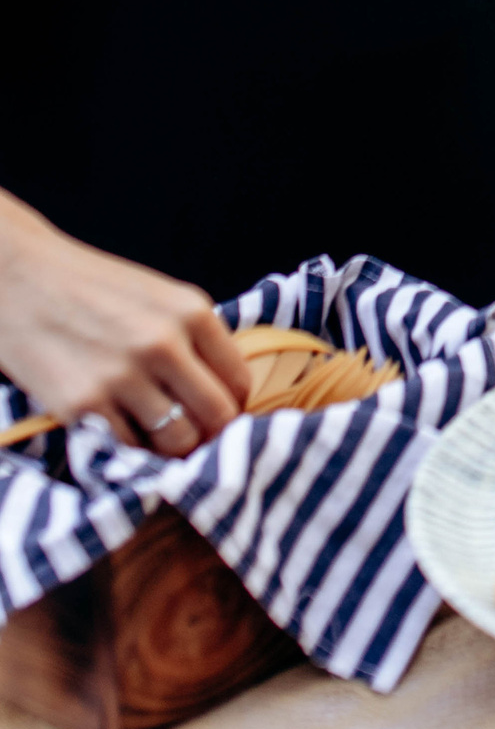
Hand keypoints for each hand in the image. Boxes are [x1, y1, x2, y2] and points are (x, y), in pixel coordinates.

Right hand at [0, 196, 250, 451]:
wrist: (20, 279)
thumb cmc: (91, 288)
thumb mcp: (158, 297)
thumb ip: (194, 338)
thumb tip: (223, 393)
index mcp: (191, 312)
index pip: (238, 382)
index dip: (233, 407)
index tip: (218, 416)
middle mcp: (163, 344)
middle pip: (217, 417)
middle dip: (210, 436)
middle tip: (193, 438)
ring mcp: (122, 377)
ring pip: (177, 442)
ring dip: (170, 449)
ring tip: (154, 437)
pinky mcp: (82, 405)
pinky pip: (127, 448)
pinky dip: (128, 449)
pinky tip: (118, 431)